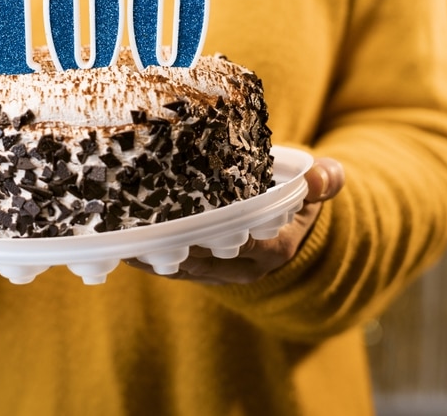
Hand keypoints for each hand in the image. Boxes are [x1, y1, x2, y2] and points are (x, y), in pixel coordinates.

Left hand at [126, 157, 344, 284]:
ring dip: (154, 258)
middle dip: (170, 249)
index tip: (180, 225)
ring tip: (122, 240)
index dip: (211, 238)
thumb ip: (325, 180)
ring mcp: (224, 271)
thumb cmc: (300, 197)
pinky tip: (126, 245)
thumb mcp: (318, 187)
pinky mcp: (205, 269)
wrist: (293, 222)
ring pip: (184, 270)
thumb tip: (325, 176)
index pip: (241, 246)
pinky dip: (153, 260)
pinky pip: (176, 269)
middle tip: (137, 231)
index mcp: (274, 248)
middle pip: (203, 262)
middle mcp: (246, 267)